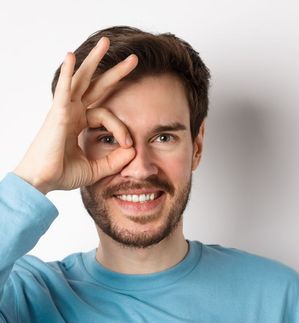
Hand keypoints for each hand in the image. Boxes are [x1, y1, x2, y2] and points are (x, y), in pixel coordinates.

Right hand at [14, 37, 137, 193]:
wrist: (42, 182)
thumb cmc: (62, 174)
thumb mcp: (97, 168)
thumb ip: (116, 159)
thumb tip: (134, 150)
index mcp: (79, 122)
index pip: (108, 116)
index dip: (121, 129)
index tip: (129, 144)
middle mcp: (72, 112)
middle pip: (96, 85)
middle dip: (115, 72)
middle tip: (134, 59)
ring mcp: (64, 109)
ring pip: (81, 79)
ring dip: (94, 60)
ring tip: (105, 42)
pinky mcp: (57, 113)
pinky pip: (63, 88)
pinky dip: (66, 72)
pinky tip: (70, 56)